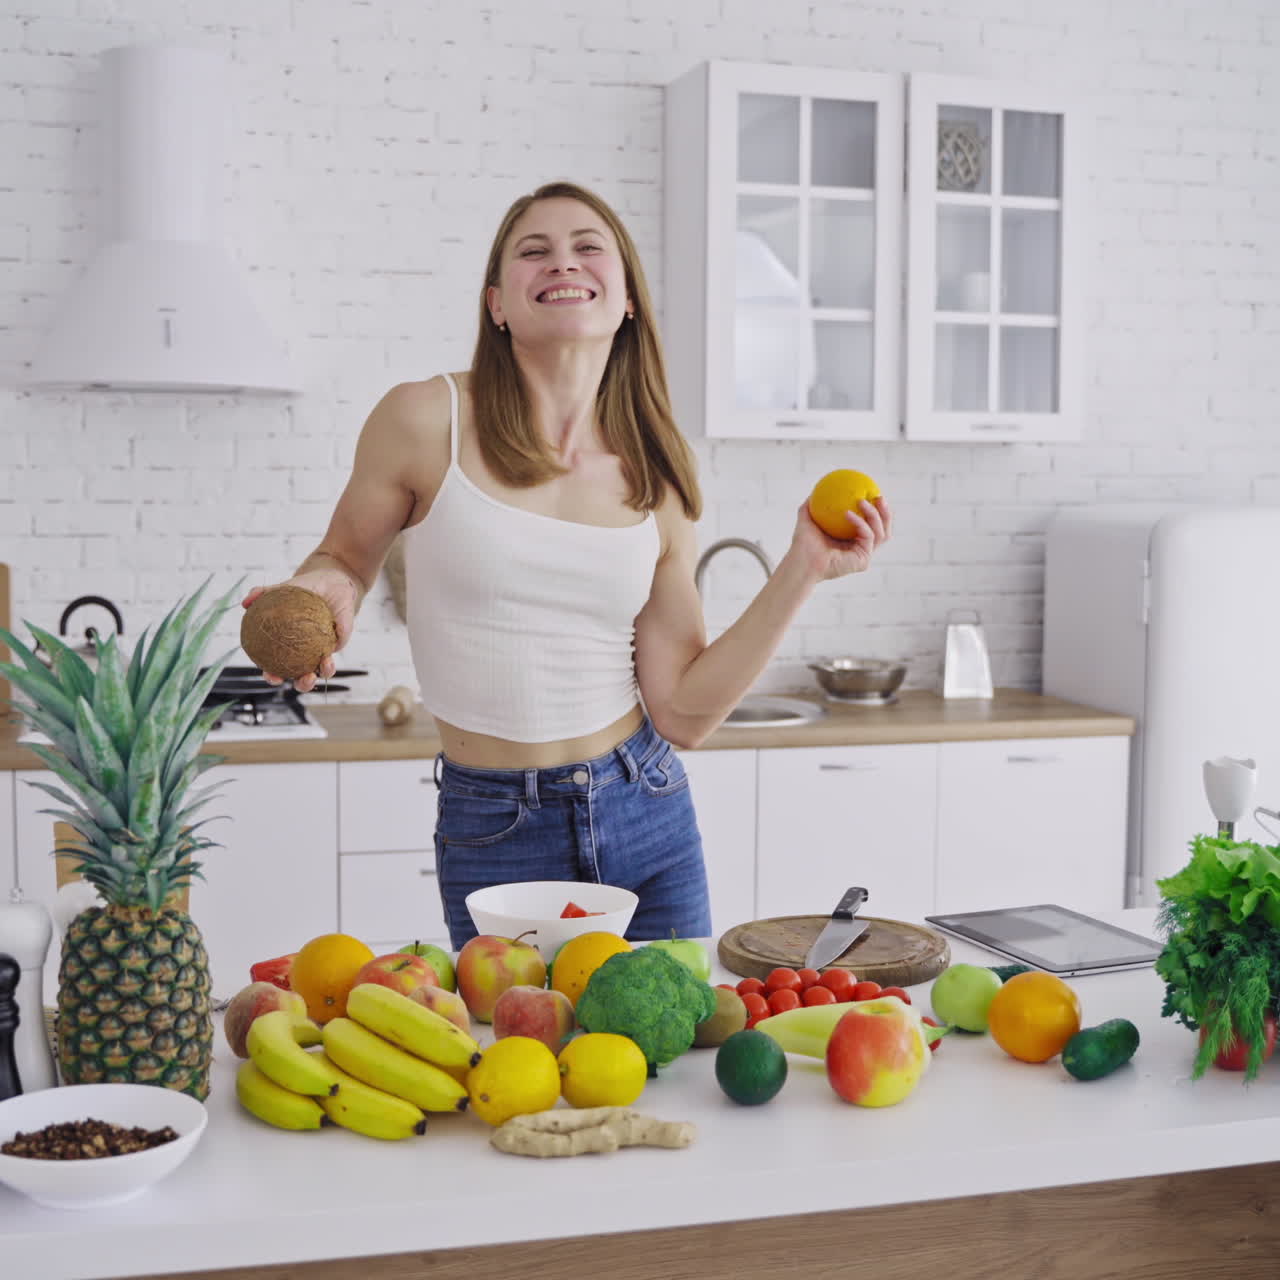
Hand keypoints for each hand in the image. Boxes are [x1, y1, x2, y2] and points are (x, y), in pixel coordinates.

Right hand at [241, 569, 358, 691]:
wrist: (332, 581)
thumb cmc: (305, 587)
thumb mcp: (284, 589)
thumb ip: (264, 594)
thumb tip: (245, 603)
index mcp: (285, 644)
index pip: (275, 665)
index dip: (270, 674)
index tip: (269, 674)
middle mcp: (303, 651)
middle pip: (298, 676)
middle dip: (298, 684)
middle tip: (297, 680)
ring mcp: (320, 650)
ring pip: (318, 672)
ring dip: (315, 679)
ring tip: (312, 675)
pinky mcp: (336, 645)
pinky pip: (332, 658)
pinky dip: (328, 663)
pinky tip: (327, 659)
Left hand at [787, 496, 891, 583]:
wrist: (801, 561)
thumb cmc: (802, 544)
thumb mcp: (807, 519)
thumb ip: (812, 505)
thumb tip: (816, 489)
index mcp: (852, 539)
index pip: (871, 523)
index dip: (877, 509)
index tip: (872, 491)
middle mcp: (861, 547)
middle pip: (884, 529)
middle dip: (886, 512)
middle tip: (879, 496)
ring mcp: (864, 555)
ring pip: (882, 533)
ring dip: (874, 514)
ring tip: (862, 501)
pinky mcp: (863, 560)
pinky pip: (868, 536)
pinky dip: (860, 523)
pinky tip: (848, 513)